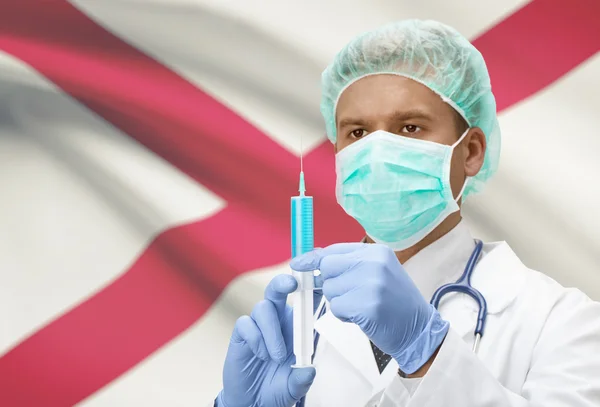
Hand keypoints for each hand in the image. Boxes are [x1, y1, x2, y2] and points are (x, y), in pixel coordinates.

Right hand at [218, 274, 318, 406]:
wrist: (254, 401)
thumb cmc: (278, 388)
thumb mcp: (295, 387)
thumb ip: (302, 379)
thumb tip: (309, 371)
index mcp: (296, 325)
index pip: (303, 299)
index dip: (309, 286)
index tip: (316, 279)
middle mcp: (278, 319)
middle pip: (278, 289)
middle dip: (284, 282)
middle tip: (291, 285)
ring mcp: (258, 325)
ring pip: (263, 307)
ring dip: (272, 331)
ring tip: (275, 357)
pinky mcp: (242, 334)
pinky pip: (246, 323)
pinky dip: (256, 338)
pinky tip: (260, 355)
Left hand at [290, 243, 448, 373]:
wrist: (419, 329)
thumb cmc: (394, 302)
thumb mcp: (377, 273)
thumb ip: (349, 264)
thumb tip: (313, 259)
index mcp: (376, 251)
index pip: (334, 250)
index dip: (313, 258)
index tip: (297, 264)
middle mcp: (374, 263)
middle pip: (327, 267)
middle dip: (331, 283)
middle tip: (349, 294)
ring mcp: (372, 283)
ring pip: (330, 289)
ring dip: (339, 302)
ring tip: (361, 306)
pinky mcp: (368, 306)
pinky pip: (337, 308)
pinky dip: (344, 316)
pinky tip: (362, 317)